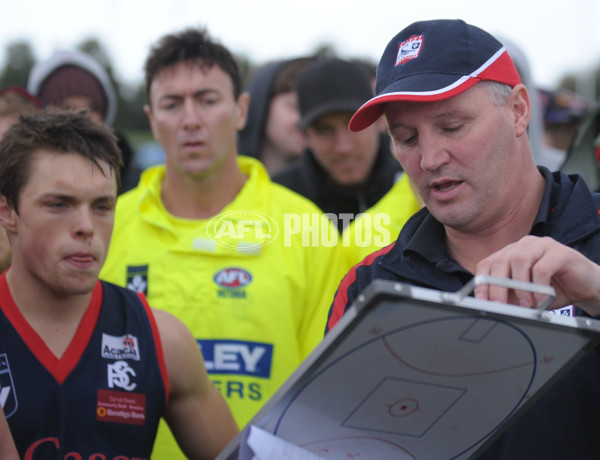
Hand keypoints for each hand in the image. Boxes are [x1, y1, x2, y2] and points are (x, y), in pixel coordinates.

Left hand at [474, 236, 599, 315]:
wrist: (588, 287)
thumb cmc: (555, 290)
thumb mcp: (525, 296)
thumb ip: (509, 297)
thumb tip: (491, 307)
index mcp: (511, 253)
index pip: (488, 263)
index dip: (482, 282)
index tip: (481, 301)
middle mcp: (524, 246)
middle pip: (501, 261)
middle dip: (497, 286)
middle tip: (499, 305)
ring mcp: (542, 245)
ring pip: (519, 260)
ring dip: (519, 286)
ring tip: (526, 304)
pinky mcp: (560, 252)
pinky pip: (542, 268)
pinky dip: (539, 286)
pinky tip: (542, 300)